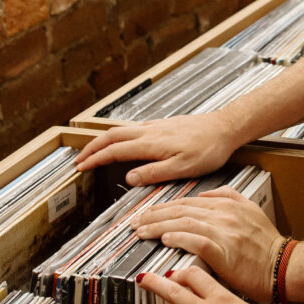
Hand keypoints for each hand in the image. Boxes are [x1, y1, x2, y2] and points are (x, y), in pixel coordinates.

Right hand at [75, 111, 241, 186]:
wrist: (225, 128)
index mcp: (151, 143)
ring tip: (93, 152)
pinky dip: (118, 136)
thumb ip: (154, 172)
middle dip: (91, 148)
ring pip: (120, 130)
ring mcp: (155, 126)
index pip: (114, 150)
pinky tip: (121, 142)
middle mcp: (149, 131)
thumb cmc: (208, 149)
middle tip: (78, 160)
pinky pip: (132, 128)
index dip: (95, 159)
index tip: (80, 167)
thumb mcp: (182, 168)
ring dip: (103, 141)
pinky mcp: (162, 125)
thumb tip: (128, 178)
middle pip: (111, 136)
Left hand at [132, 186, 283, 303]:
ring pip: (184, 223)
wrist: (284, 267)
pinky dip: (178, 238)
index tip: (148, 213)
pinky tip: (164, 239)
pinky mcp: (224, 251)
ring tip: (142, 231)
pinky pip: (196, 240)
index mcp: (228, 205)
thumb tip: (205, 195)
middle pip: (181, 210)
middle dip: (155, 215)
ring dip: (159, 226)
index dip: (165, 207)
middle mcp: (225, 214)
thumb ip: (228, 197)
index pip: (188, 202)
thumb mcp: (251, 210)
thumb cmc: (268, 246)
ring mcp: (225, 231)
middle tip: (136, 222)